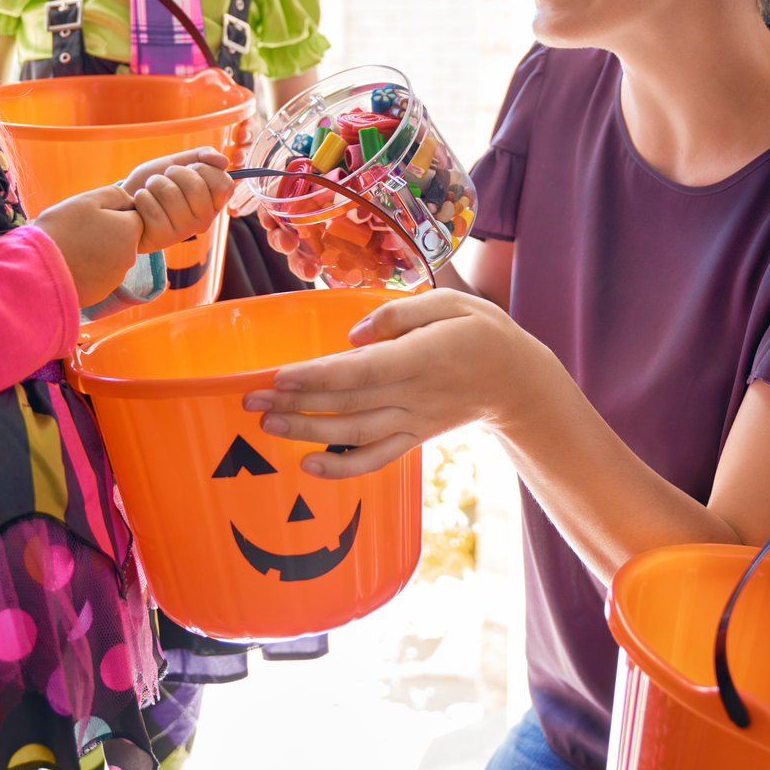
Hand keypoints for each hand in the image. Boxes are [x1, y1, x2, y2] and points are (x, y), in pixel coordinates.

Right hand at [33, 186, 141, 305]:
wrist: (37, 268)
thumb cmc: (61, 228)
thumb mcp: (88, 200)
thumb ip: (116, 195)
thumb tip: (131, 201)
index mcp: (130, 230)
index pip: (133, 215)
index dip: (112, 212)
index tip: (91, 217)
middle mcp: (130, 256)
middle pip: (123, 238)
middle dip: (107, 233)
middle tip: (79, 232)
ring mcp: (116, 277)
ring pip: (112, 258)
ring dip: (98, 252)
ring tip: (73, 249)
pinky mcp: (102, 292)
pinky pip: (99, 276)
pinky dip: (89, 270)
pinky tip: (71, 265)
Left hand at [121, 147, 233, 252]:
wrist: (128, 202)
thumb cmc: (157, 184)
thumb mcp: (179, 163)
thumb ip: (202, 156)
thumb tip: (224, 160)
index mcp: (214, 203)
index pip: (224, 183)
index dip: (203, 168)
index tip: (190, 169)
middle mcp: (205, 220)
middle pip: (196, 186)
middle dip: (174, 172)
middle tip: (165, 178)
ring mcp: (185, 231)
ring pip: (170, 194)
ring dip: (154, 183)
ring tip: (151, 190)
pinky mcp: (164, 238)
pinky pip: (152, 208)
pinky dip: (142, 198)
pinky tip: (141, 205)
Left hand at [241, 289, 556, 478]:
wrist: (518, 383)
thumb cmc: (481, 332)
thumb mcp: (451, 302)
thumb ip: (402, 312)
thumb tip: (354, 333)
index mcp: (422, 356)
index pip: (362, 370)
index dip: (319, 376)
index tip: (280, 375)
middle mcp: (415, 394)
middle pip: (347, 403)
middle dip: (296, 404)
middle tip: (251, 399)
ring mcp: (413, 421)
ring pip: (354, 433)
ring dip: (307, 432)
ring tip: (266, 424)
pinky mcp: (414, 438)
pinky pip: (375, 458)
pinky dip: (342, 467)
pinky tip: (309, 467)